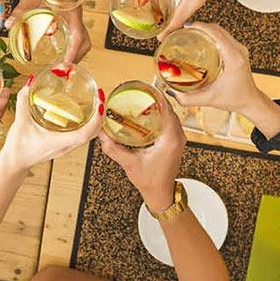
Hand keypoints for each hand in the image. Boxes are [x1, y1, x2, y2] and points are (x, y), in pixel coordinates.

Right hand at [0, 82, 102, 168]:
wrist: (15, 162)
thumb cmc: (18, 146)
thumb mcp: (20, 120)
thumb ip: (24, 99)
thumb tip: (31, 81)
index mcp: (59, 142)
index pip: (85, 133)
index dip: (96, 119)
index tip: (100, 103)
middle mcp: (67, 146)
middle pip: (93, 133)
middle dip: (100, 115)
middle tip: (100, 98)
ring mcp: (67, 148)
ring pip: (89, 136)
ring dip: (95, 120)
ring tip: (94, 103)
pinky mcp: (64, 146)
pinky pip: (81, 135)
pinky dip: (86, 124)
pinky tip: (81, 113)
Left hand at [6, 0, 90, 63]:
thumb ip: (20, 11)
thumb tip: (7, 24)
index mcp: (71, 11)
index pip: (78, 35)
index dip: (73, 51)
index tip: (66, 63)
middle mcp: (77, 15)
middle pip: (85, 42)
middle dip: (76, 56)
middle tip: (63, 68)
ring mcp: (77, 18)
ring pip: (84, 40)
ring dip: (76, 53)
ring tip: (63, 64)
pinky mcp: (74, 19)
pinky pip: (79, 36)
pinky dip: (74, 47)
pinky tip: (63, 53)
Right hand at [98, 96, 185, 210]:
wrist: (161, 194)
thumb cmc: (150, 181)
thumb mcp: (129, 164)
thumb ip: (113, 148)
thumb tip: (101, 133)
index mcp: (171, 139)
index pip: (167, 109)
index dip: (156, 96)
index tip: (144, 87)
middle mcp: (178, 136)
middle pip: (168, 108)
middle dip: (154, 98)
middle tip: (138, 89)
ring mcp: (178, 138)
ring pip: (169, 114)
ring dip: (157, 105)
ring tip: (141, 97)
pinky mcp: (174, 141)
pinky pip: (168, 121)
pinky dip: (159, 114)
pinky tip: (146, 111)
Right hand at [172, 23, 264, 114]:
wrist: (250, 101)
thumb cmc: (236, 99)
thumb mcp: (209, 100)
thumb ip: (188, 99)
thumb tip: (171, 92)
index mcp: (233, 58)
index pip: (216, 34)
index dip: (200, 26)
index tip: (186, 26)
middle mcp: (238, 51)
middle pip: (218, 29)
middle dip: (200, 25)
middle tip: (184, 29)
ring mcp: (240, 49)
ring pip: (222, 31)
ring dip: (207, 28)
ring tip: (191, 32)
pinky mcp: (239, 51)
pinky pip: (224, 36)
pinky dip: (212, 34)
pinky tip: (202, 39)